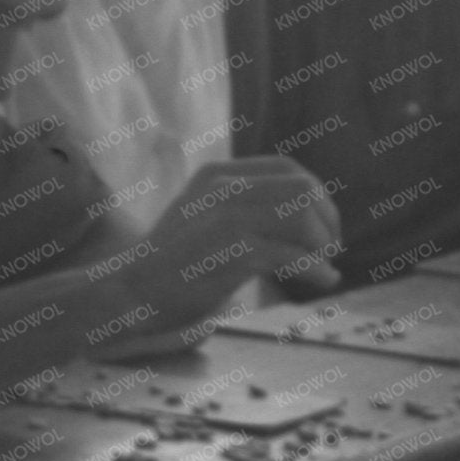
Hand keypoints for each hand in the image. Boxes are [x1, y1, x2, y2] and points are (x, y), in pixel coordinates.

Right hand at [118, 157, 343, 314]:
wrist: (129, 292)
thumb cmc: (173, 265)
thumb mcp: (205, 218)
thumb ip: (244, 209)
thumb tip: (308, 217)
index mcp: (216, 174)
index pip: (287, 168)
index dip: (317, 195)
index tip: (324, 228)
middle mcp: (222, 186)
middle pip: (302, 187)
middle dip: (327, 219)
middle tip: (330, 250)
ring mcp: (225, 216)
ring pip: (300, 215)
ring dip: (322, 244)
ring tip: (323, 267)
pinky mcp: (230, 251)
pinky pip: (290, 254)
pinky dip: (314, 269)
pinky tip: (321, 281)